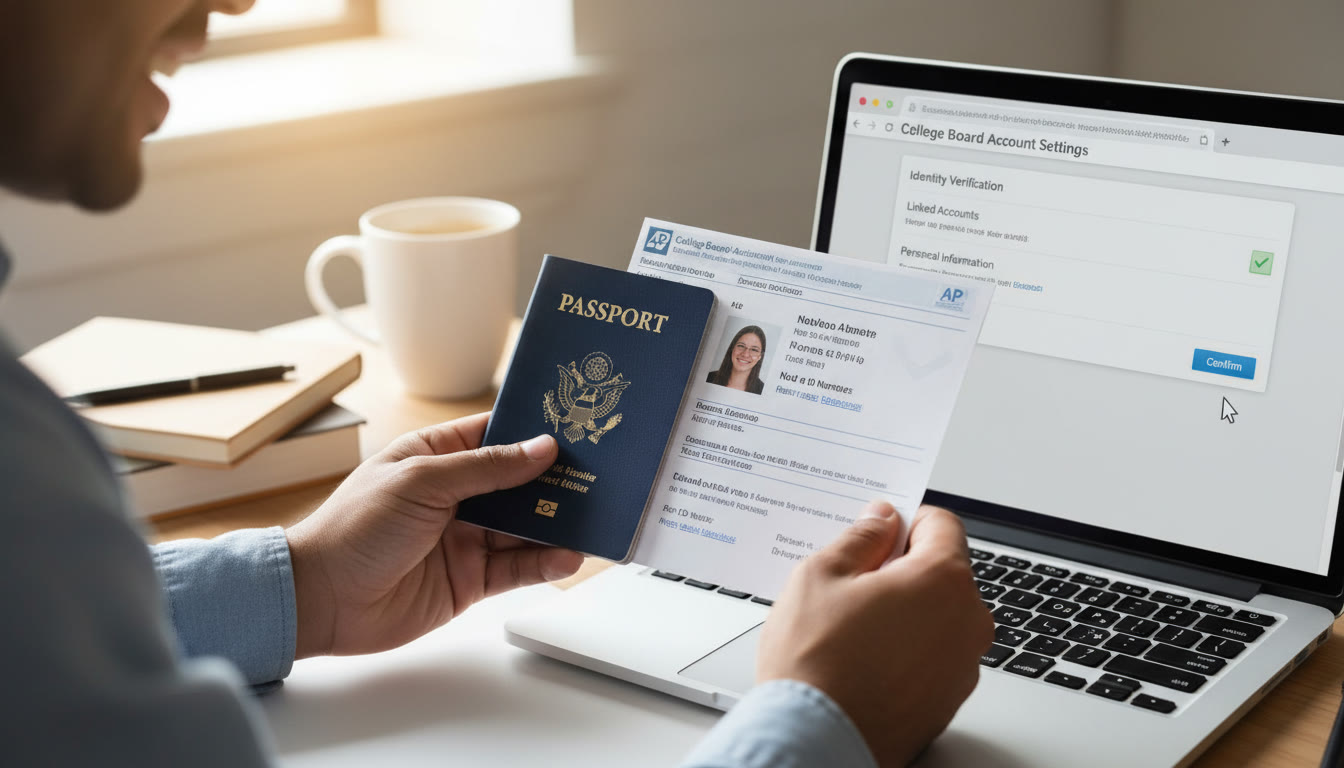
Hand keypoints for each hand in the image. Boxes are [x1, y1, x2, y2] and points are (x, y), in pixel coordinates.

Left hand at [285, 412, 583, 658]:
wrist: (323, 599)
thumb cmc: (352, 528)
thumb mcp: (421, 481)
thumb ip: (486, 468)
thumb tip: (539, 449)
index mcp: (435, 458)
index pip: (494, 436)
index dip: (530, 432)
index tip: (572, 426)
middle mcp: (454, 496)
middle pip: (518, 483)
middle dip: (554, 480)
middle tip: (596, 474)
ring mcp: (464, 538)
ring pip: (524, 527)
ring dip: (556, 522)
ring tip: (590, 517)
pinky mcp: (470, 580)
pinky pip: (517, 568)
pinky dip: (544, 562)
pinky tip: (567, 555)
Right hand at [758, 503, 991, 766]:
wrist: (816, 743)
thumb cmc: (816, 664)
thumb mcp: (821, 575)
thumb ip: (860, 538)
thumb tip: (879, 521)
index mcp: (944, 581)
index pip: (941, 523)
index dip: (904, 519)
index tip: (877, 528)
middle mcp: (967, 623)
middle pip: (941, 572)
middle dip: (900, 569)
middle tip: (850, 581)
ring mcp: (962, 667)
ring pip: (936, 617)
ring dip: (903, 611)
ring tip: (849, 627)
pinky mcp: (947, 702)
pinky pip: (930, 657)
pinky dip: (904, 650)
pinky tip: (861, 659)